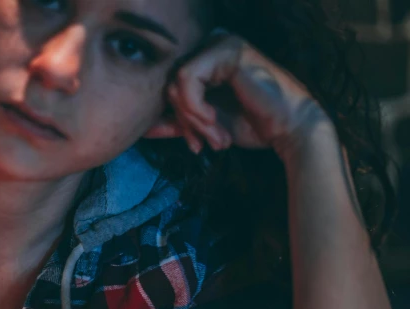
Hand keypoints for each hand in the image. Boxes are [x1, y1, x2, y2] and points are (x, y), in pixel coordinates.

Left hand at [147, 32, 333, 158]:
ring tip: (215, 136)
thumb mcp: (204, 125)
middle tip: (203, 143)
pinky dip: (196, 108)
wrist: (289, 129)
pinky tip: (216, 122)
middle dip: (184, 121)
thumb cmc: (251, 124)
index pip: (169, 88)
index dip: (176, 119)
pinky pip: (187, 79)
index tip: (193, 143)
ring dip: (192, 119)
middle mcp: (210, 45)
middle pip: (169, 86)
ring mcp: (219, 42)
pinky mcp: (226, 49)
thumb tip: (143, 128)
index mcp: (204, 60)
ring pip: (175, 84)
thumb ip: (176, 122)